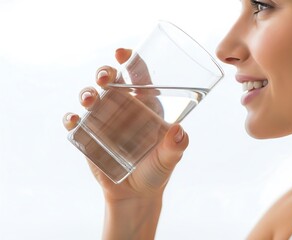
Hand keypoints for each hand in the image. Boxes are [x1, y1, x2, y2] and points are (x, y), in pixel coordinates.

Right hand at [63, 48, 188, 201]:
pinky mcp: (89, 136)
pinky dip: (71, 118)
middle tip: (105, 79)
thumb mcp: (169, 158)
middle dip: (105, 72)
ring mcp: (104, 119)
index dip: (130, 59)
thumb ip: (176, 147)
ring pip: (91, 96)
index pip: (138, 74)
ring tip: (90, 99)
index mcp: (146, 104)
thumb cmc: (157, 170)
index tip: (121, 53)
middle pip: (110, 79)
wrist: (136, 194)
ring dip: (87, 92)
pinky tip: (73, 120)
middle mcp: (124, 106)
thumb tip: (179, 133)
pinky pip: (76, 122)